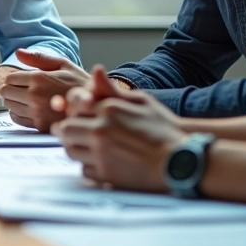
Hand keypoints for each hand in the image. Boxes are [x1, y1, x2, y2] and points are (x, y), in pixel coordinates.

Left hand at [1, 49, 89, 131]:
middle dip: (12, 89)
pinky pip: (17, 119)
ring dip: (16, 102)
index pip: (9, 78)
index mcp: (39, 78)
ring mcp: (37, 112)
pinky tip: (32, 110)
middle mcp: (35, 96)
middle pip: (6, 93)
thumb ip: (38, 58)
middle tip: (24, 89)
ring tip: (30, 99)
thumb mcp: (63, 64)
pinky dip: (20, 114)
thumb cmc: (79, 82)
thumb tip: (17, 52)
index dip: (15, 78)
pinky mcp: (40, 126)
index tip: (23, 79)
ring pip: (10, 106)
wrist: (96, 105)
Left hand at [53, 67, 185, 191]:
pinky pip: (83, 169)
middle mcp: (100, 130)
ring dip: (75, 147)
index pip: (73, 105)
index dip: (72, 110)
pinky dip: (88, 166)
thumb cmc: (163, 129)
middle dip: (67, 130)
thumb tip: (95, 70)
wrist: (179, 160)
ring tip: (87, 147)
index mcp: (109, 109)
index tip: (77, 114)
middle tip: (74, 133)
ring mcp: (101, 153)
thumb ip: (113, 89)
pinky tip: (100, 162)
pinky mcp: (105, 174)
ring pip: (70, 150)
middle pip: (65, 129)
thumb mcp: (141, 101)